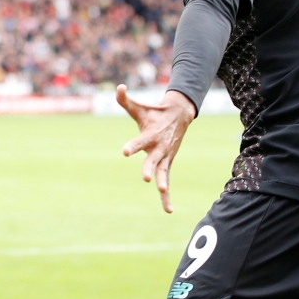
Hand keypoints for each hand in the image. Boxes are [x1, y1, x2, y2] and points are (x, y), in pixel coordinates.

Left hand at [117, 85, 195, 212]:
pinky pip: (167, 181)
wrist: (179, 116)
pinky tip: (168, 211)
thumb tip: (119, 87)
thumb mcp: (139, 108)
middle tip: (144, 177)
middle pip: (153, 160)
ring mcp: (165, 157)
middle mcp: (159, 148)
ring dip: (164, 183)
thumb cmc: (154, 113)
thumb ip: (125, 100)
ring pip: (163, 173)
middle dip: (149, 168)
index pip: (139, 142)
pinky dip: (167, 198)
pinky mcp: (167, 164)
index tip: (124, 152)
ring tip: (163, 193)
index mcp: (150, 136)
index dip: (132, 147)